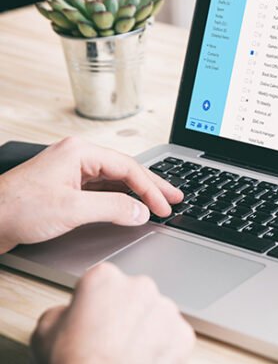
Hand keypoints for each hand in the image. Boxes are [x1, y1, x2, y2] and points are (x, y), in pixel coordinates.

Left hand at [0, 137, 182, 252]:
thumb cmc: (16, 209)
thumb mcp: (72, 209)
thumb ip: (112, 209)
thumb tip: (140, 211)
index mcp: (80, 153)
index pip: (127, 168)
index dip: (150, 189)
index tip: (164, 206)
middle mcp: (78, 158)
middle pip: (125, 170)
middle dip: (152, 185)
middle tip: (175, 197)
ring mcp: (72, 173)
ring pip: (115, 181)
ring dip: (137, 193)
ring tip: (160, 202)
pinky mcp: (67, 188)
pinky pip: (102, 190)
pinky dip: (120, 199)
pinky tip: (131, 207)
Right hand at [31, 262, 195, 363]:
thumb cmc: (73, 362)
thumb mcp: (45, 330)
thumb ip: (64, 310)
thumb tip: (71, 314)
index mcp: (105, 278)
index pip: (103, 282)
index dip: (96, 303)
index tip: (93, 318)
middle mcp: (140, 286)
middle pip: (134, 296)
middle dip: (126, 314)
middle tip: (110, 339)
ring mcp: (165, 309)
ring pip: (156, 315)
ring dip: (146, 330)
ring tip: (127, 353)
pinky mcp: (182, 333)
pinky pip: (174, 337)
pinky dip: (164, 348)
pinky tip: (144, 359)